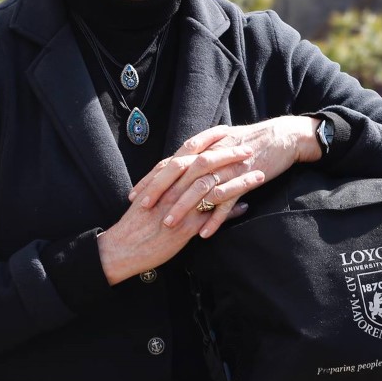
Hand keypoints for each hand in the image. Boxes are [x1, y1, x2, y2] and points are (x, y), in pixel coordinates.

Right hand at [98, 141, 257, 283]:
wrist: (122, 248)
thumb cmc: (135, 224)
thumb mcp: (149, 196)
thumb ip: (166, 183)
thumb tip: (183, 174)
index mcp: (164, 178)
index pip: (190, 150)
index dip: (210, 139)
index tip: (228, 131)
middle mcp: (173, 188)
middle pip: (206, 163)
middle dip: (229, 154)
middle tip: (248, 149)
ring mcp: (181, 207)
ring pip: (214, 187)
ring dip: (239, 180)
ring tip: (259, 174)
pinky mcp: (186, 227)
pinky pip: (213, 216)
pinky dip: (231, 211)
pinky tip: (246, 206)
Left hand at [128, 116, 321, 239]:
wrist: (282, 137)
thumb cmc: (251, 143)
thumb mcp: (223, 144)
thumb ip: (202, 155)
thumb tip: (179, 169)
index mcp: (205, 146)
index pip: (171, 161)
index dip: (152, 178)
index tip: (135, 194)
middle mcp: (213, 154)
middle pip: (180, 172)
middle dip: (160, 190)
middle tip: (145, 208)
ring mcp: (229, 167)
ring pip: (201, 187)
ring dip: (183, 206)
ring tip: (169, 225)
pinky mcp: (246, 178)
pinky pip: (227, 200)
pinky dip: (215, 217)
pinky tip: (204, 233)